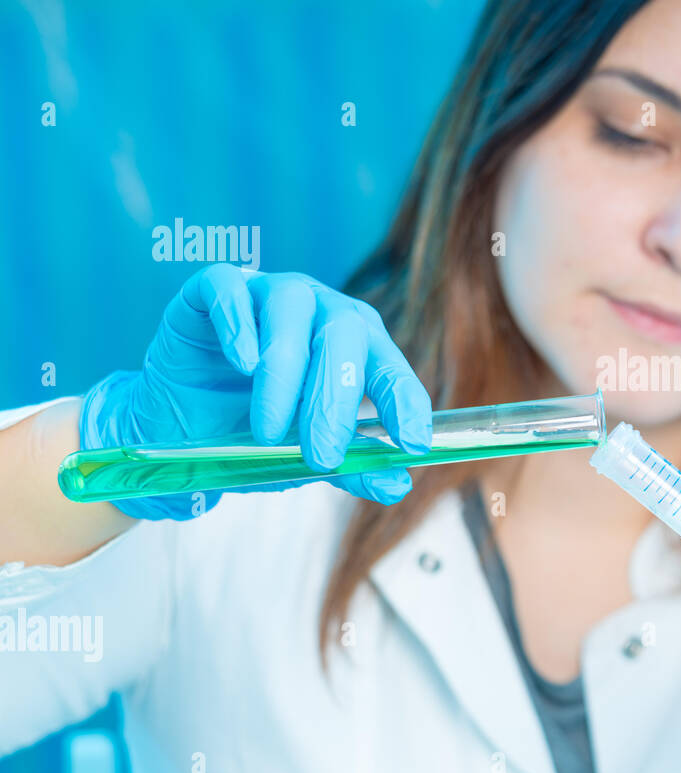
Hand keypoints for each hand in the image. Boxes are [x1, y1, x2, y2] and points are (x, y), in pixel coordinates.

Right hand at [80, 263, 433, 519]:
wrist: (178, 427)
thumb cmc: (253, 431)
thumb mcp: (304, 457)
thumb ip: (351, 467)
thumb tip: (397, 485)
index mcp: (356, 346)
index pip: (390, 368)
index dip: (404, 403)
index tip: (410, 444)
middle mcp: (320, 311)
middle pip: (344, 335)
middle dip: (334, 401)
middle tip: (321, 455)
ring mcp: (267, 292)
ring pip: (291, 310)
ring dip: (285, 374)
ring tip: (269, 431)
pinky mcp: (213, 287)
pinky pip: (229, 289)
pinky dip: (238, 323)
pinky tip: (243, 363)